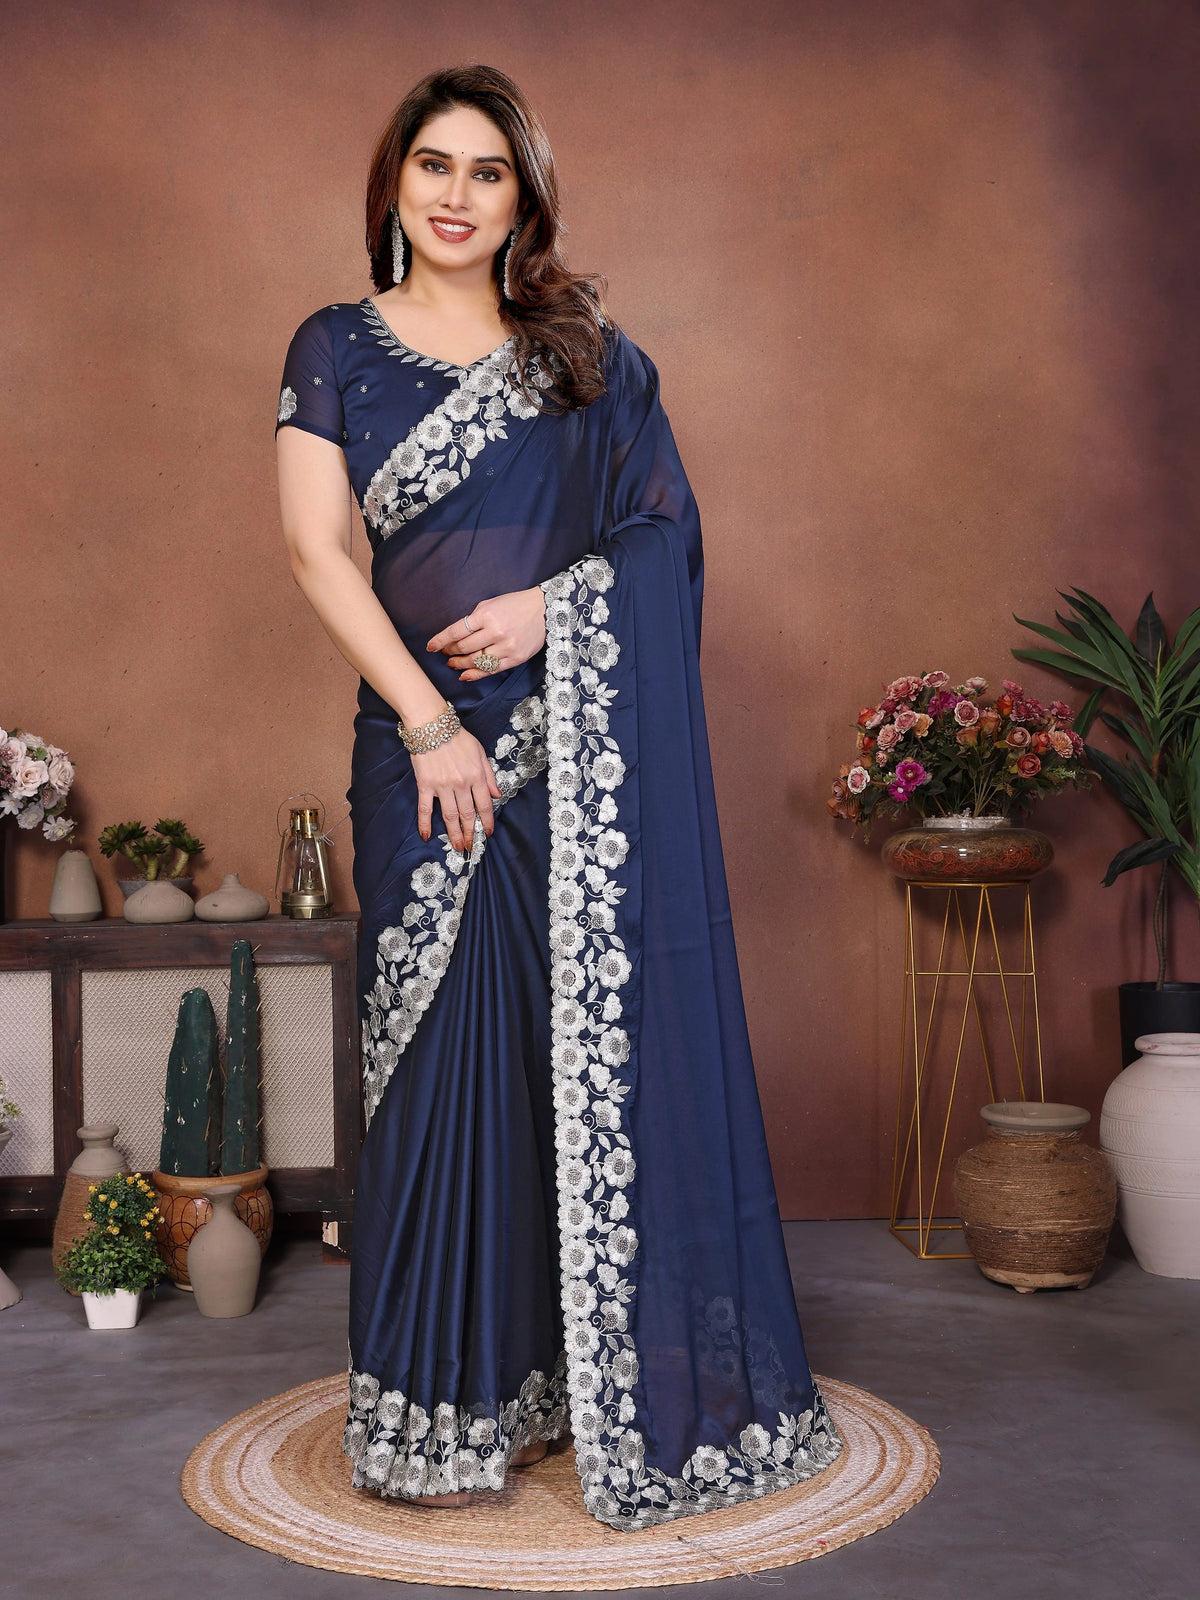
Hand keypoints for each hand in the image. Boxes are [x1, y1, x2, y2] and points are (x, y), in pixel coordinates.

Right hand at [411, 727, 502, 852]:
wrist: (432, 725)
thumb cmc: (457, 737)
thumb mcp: (480, 753)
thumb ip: (489, 776)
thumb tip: (498, 795)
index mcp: (477, 776)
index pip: (485, 805)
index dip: (488, 822)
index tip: (488, 833)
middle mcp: (461, 784)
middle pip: (468, 815)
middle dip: (471, 833)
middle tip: (471, 847)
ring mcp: (442, 786)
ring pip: (450, 816)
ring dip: (454, 834)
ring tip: (457, 847)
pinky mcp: (425, 785)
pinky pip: (425, 808)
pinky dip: (425, 823)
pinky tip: (426, 836)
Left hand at [426, 587, 546, 679]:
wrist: (544, 610)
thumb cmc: (514, 605)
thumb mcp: (491, 604)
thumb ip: (474, 619)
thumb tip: (456, 636)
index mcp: (486, 615)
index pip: (455, 632)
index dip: (440, 641)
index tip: (430, 647)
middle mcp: (495, 632)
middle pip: (463, 648)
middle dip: (449, 653)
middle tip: (444, 654)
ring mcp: (506, 647)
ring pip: (475, 662)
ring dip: (459, 665)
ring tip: (452, 664)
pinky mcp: (515, 658)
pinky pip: (491, 670)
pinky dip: (475, 675)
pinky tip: (465, 676)